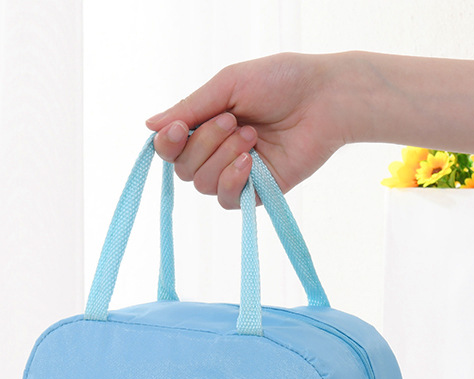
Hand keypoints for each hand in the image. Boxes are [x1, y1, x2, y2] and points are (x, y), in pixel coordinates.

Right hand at [146, 53, 355, 207]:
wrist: (324, 99)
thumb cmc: (281, 83)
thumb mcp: (228, 86)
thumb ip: (190, 108)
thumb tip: (149, 126)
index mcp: (207, 125)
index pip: (169, 148)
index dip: (167, 144)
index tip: (179, 128)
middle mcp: (217, 153)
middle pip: (183, 169)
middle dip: (205, 144)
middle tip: (234, 121)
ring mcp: (237, 174)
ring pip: (202, 185)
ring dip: (223, 157)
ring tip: (252, 135)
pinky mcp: (258, 193)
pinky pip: (227, 200)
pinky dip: (233, 180)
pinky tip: (251, 162)